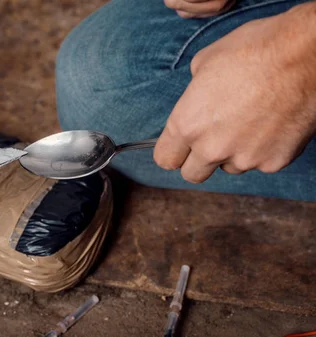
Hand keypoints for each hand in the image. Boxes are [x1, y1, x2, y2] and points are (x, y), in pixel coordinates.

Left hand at [154, 3, 315, 182]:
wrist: (306, 55)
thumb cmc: (254, 50)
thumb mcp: (204, 62)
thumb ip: (192, 94)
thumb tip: (196, 99)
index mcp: (187, 124)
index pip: (165, 159)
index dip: (171, 150)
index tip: (178, 145)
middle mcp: (211, 148)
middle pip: (192, 174)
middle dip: (198, 159)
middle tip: (212, 137)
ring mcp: (245, 158)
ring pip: (229, 167)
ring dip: (232, 153)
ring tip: (249, 121)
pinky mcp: (274, 162)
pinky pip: (260, 162)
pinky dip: (263, 149)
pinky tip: (271, 123)